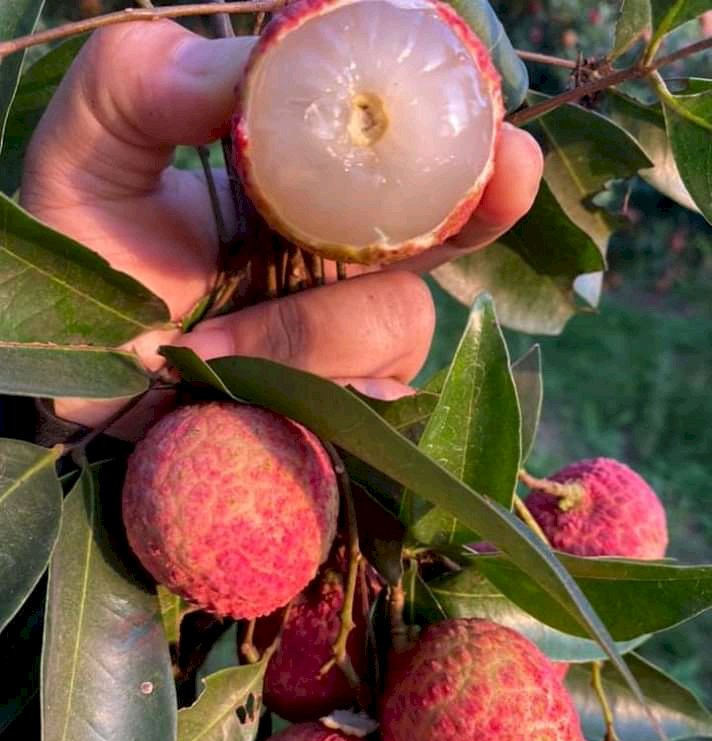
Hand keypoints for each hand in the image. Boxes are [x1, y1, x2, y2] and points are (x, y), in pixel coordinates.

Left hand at [21, 20, 542, 434]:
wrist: (76, 387)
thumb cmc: (84, 268)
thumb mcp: (88, 158)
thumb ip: (144, 84)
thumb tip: (248, 70)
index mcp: (296, 183)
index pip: (392, 144)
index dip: (448, 125)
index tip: (484, 111)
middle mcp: (338, 255)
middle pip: (443, 228)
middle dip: (484, 201)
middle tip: (510, 168)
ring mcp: (348, 338)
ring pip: (400, 319)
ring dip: (311, 332)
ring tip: (209, 349)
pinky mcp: (344, 409)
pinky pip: (374, 395)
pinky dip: (312, 387)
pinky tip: (246, 395)